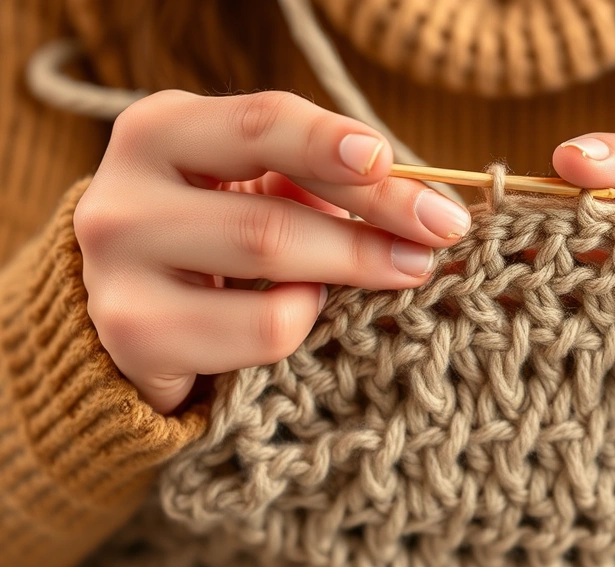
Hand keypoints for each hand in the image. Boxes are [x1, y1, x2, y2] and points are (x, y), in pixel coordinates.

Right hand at [75, 90, 471, 413]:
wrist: (141, 310)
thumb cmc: (219, 233)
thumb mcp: (257, 186)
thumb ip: (321, 180)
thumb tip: (423, 203)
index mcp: (161, 132)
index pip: (260, 125)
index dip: (331, 142)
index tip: (390, 159)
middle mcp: (123, 196)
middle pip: (272, 213)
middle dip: (374, 223)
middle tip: (440, 233)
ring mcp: (119, 271)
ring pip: (268, 272)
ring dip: (352, 268)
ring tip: (392, 269)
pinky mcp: (136, 337)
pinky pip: (262, 331)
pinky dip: (302, 320)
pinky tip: (300, 309)